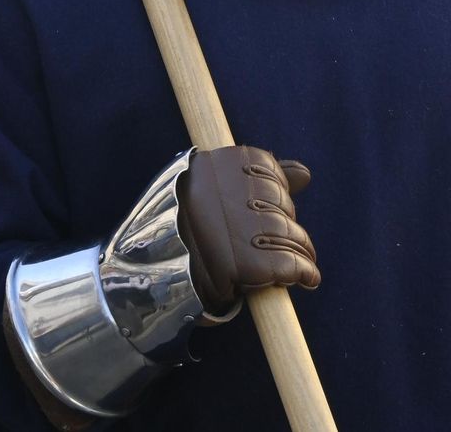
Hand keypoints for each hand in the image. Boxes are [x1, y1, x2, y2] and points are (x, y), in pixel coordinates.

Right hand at [177, 145, 318, 316]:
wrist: (142, 285)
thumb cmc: (177, 238)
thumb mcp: (203, 196)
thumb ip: (254, 179)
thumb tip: (304, 174)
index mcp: (207, 165)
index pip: (262, 164)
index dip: (272, 186)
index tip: (268, 205)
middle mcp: (224, 191)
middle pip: (278, 199)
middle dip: (283, 222)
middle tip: (278, 241)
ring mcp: (236, 227)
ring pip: (288, 232)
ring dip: (298, 249)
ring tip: (298, 260)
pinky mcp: (246, 264)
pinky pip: (290, 264)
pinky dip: (304, 272)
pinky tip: (308, 278)